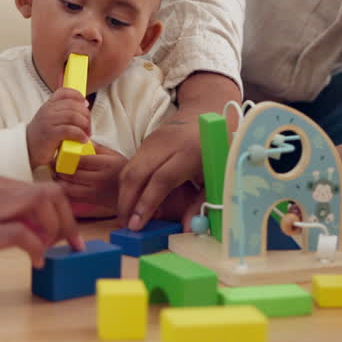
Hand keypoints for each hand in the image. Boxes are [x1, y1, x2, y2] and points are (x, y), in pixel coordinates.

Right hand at [0, 176, 85, 271]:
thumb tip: (23, 230)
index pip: (41, 188)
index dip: (59, 210)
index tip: (62, 233)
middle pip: (52, 193)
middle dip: (67, 219)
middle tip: (68, 243)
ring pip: (45, 205)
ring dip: (57, 230)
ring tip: (52, 251)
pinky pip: (27, 236)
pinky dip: (38, 250)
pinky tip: (36, 262)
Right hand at [26, 87, 91, 168]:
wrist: (27, 151)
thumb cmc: (42, 137)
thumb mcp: (50, 120)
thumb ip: (63, 112)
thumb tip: (84, 105)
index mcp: (48, 105)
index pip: (64, 92)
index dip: (77, 95)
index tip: (85, 104)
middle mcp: (47, 111)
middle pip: (74, 106)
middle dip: (86, 116)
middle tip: (88, 128)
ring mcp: (48, 122)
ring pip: (73, 116)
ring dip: (85, 126)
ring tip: (86, 135)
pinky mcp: (50, 134)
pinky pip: (70, 130)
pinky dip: (80, 134)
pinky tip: (83, 140)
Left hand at [54, 142, 124, 209]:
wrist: (135, 193)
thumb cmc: (122, 170)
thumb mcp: (114, 155)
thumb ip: (97, 148)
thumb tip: (79, 141)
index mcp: (106, 164)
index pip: (81, 159)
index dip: (66, 156)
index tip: (59, 153)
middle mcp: (100, 179)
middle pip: (72, 173)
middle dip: (59, 168)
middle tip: (53, 163)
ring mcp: (96, 192)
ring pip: (69, 187)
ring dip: (59, 180)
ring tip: (56, 174)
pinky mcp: (92, 202)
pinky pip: (73, 197)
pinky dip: (64, 191)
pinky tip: (62, 184)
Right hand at [118, 72, 239, 230]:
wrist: (208, 112)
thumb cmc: (218, 148)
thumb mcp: (217, 176)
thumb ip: (201, 203)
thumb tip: (187, 230)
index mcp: (190, 153)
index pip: (161, 180)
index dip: (147, 203)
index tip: (137, 225)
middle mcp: (167, 144)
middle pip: (137, 173)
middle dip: (126, 202)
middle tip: (125, 225)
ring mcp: (153, 140)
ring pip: (129, 169)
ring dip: (123, 195)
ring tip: (126, 217)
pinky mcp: (146, 141)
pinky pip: (131, 165)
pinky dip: (128, 185)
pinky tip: (132, 201)